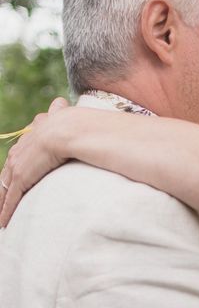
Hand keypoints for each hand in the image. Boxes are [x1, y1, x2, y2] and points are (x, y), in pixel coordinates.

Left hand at [0, 97, 69, 226]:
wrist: (65, 130)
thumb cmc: (68, 122)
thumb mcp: (59, 116)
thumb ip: (57, 111)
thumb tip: (59, 101)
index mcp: (26, 140)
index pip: (15, 159)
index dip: (13, 170)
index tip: (12, 179)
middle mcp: (17, 154)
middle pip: (4, 175)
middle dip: (2, 189)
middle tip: (0, 202)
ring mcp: (17, 167)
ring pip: (4, 190)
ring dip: (2, 204)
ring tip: (1, 218)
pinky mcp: (20, 180)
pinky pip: (12, 199)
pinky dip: (7, 211)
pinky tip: (4, 222)